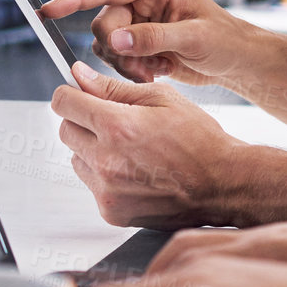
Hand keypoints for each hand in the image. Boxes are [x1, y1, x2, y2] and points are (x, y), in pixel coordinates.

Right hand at [42, 0, 250, 86]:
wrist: (238, 61)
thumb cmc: (226, 41)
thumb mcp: (195, 38)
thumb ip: (154, 38)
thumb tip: (116, 40)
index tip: (48, 10)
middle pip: (103, 23)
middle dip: (118, 51)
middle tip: (145, 69)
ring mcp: (139, 20)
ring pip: (106, 44)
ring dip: (126, 64)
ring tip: (158, 71)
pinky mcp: (139, 40)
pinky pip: (116, 57)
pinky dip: (132, 70)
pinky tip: (160, 71)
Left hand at [51, 62, 257, 227]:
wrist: (222, 184)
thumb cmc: (200, 139)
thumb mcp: (162, 99)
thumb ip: (114, 88)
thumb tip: (80, 76)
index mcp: (117, 127)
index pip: (64, 103)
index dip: (71, 94)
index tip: (79, 95)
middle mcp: (106, 161)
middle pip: (65, 131)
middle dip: (84, 121)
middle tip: (116, 122)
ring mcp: (107, 190)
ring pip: (77, 159)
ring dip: (94, 150)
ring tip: (131, 150)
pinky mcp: (111, 211)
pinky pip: (93, 185)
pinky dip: (106, 176)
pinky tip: (137, 171)